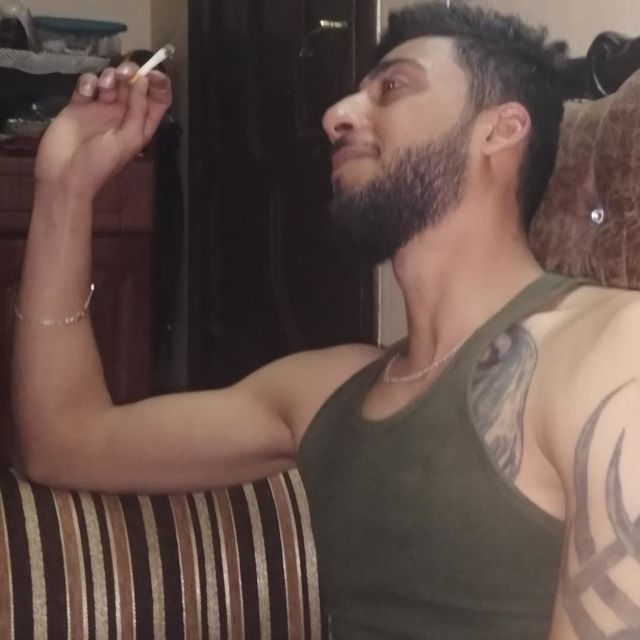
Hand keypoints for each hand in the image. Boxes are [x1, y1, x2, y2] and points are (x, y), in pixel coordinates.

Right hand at [34, 62, 171, 197]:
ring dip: (109, 76)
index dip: (159, 84)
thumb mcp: (128, 139)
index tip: (150, 73)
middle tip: (123, 74)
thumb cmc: (100, 162)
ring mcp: (100, 108)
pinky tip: (85, 92)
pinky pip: (86, 84)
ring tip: (103, 87)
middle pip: (133, 84)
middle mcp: (123, 114)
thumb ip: (138, 110)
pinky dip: (87, 82)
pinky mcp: (78, 104)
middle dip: (131, 73)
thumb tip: (143, 81)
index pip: (157, 99)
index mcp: (140, 124)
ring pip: (110, 80)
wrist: (65, 175)